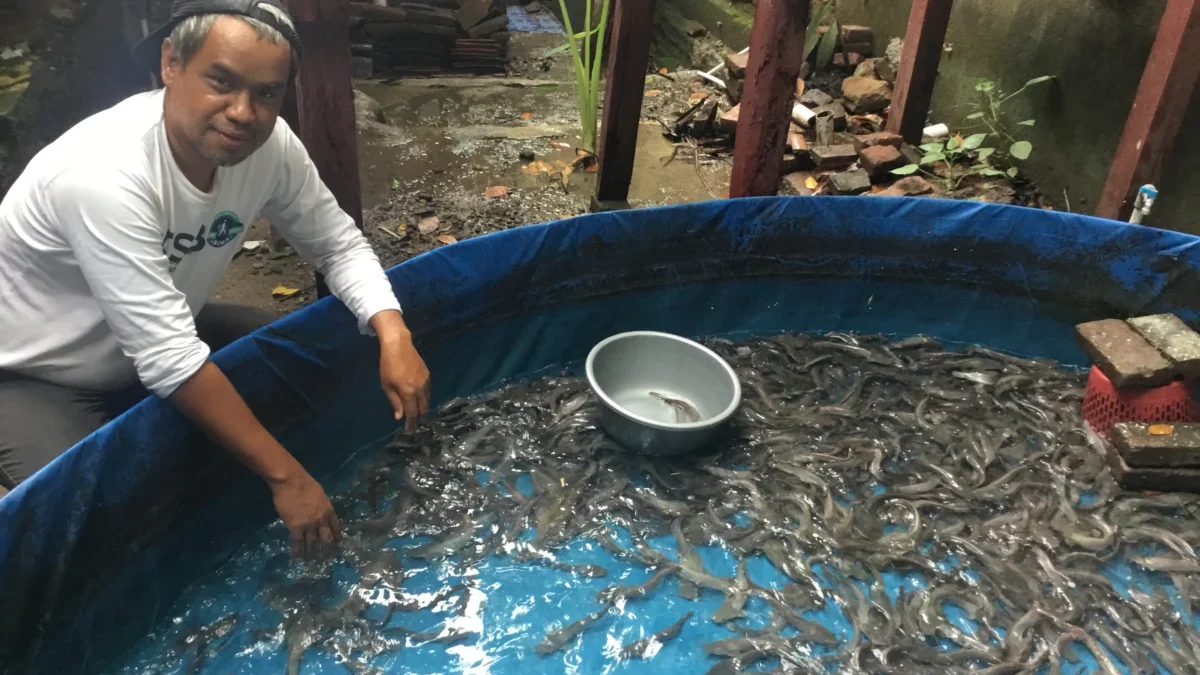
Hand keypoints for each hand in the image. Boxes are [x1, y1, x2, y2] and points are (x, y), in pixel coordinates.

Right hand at [271, 470, 341, 559]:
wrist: (292, 482)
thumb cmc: (304, 483)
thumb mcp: (319, 493)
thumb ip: (321, 504)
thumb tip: (319, 510)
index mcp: (328, 510)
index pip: (336, 526)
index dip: (337, 536)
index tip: (339, 544)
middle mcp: (321, 520)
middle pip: (326, 538)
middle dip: (328, 550)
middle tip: (328, 560)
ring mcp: (309, 525)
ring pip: (312, 543)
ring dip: (312, 554)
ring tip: (312, 563)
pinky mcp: (295, 527)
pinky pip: (298, 542)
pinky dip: (298, 552)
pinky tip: (297, 559)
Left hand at [374, 312, 430, 431]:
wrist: (399, 345)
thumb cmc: (388, 365)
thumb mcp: (387, 385)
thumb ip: (395, 402)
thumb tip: (399, 417)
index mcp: (409, 393)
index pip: (413, 413)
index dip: (412, 423)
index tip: (410, 431)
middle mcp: (420, 389)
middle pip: (423, 408)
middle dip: (420, 418)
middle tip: (416, 425)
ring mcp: (426, 381)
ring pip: (427, 400)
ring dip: (423, 408)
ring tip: (419, 414)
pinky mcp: (428, 375)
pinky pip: (428, 390)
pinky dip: (425, 397)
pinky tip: (421, 399)